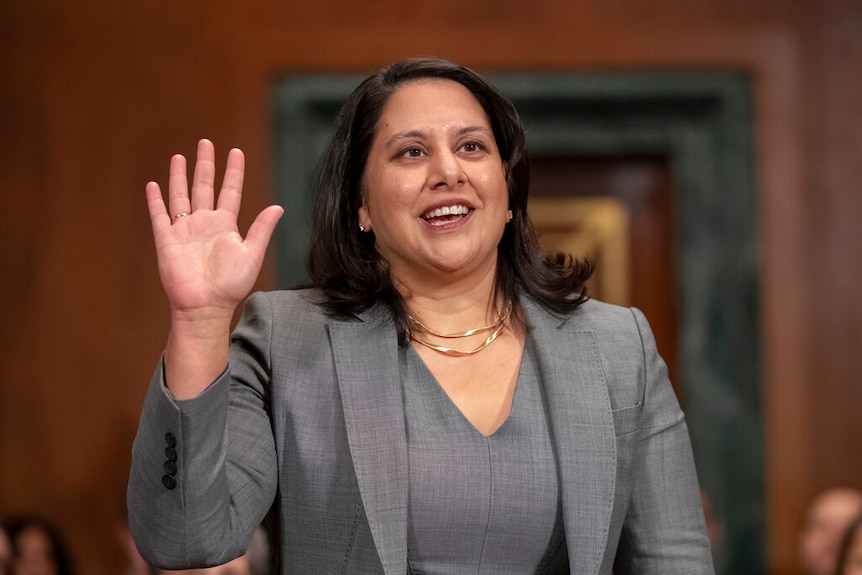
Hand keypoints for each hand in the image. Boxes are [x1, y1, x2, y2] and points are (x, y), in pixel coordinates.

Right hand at [146, 139, 283, 318]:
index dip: (233, 172)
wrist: (206, 306)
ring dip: (180, 177)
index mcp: (226, 225)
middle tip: (206, 143)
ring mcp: (185, 231)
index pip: (230, 191)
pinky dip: (156, 200)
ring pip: (181, 196)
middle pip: (204, 187)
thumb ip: (261, 229)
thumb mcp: (252, 253)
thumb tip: (278, 207)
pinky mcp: (167, 240)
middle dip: (205, 165)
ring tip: (180, 156)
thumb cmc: (231, 285)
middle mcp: (205, 224)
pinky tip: (154, 184)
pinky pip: (160, 215)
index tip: (236, 151)